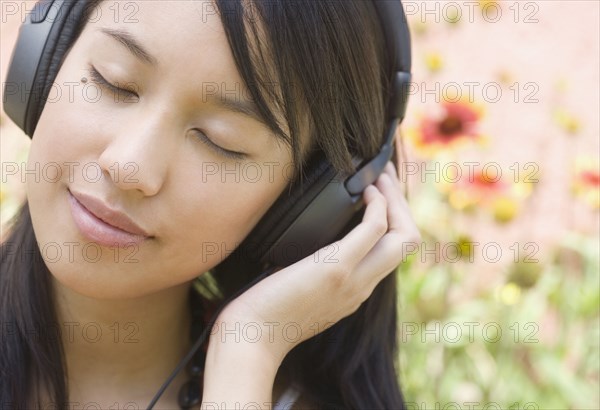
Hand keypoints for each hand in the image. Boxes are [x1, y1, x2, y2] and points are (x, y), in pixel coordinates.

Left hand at [208, 161, 421, 365]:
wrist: (250, 339)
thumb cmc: (263, 314)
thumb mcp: (299, 292)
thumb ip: (315, 273)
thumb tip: (308, 246)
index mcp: (355, 291)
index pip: (393, 254)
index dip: (395, 221)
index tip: (381, 196)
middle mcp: (363, 287)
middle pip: (408, 242)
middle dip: (402, 205)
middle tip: (386, 178)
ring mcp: (354, 279)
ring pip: (403, 235)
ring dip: (396, 199)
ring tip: (382, 177)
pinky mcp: (337, 268)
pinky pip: (375, 229)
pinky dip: (378, 204)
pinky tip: (366, 190)